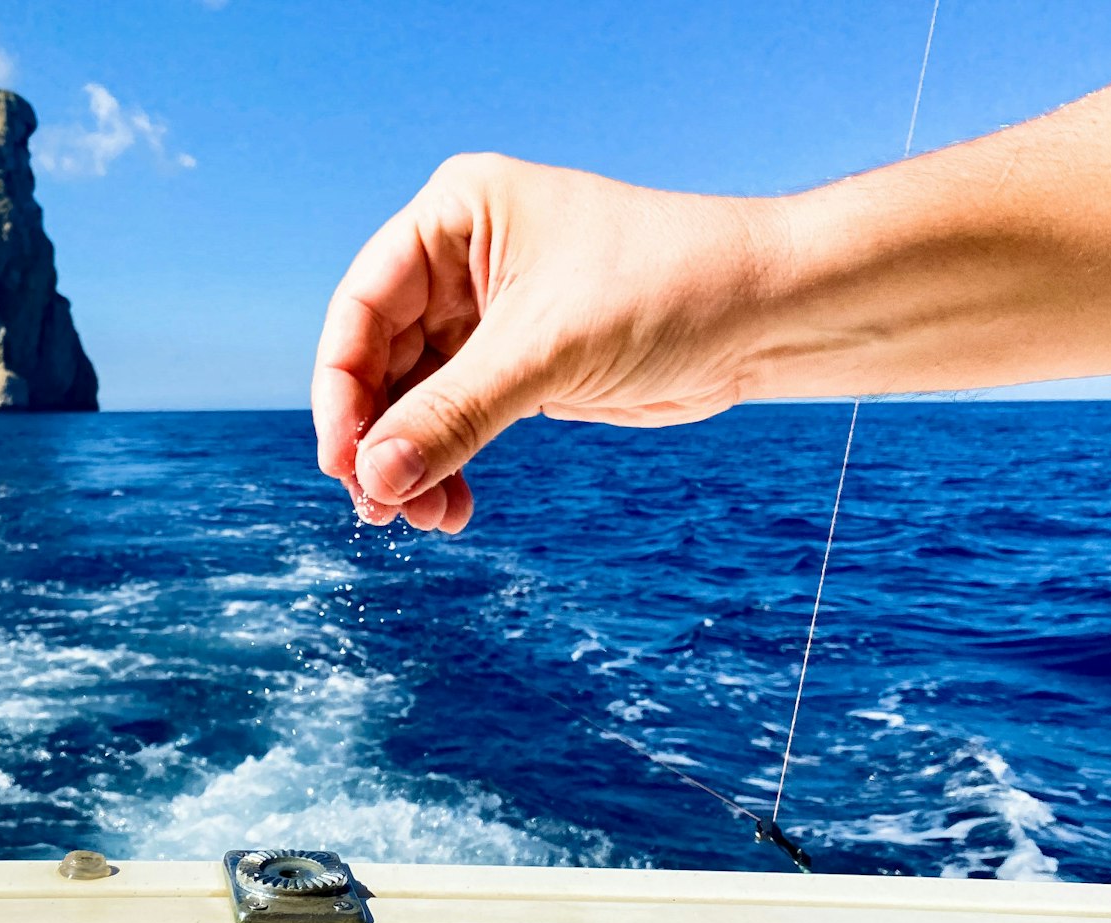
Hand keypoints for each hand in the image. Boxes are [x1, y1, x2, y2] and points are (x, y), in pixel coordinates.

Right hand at [311, 154, 778, 531]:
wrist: (768, 314)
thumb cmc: (671, 289)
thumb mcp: (546, 353)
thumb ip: (453, 416)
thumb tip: (376, 480)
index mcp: (456, 215)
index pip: (363, 306)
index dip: (343, 388)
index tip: (344, 461)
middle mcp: (462, 259)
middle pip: (380, 360)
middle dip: (380, 438)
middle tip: (380, 508)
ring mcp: (489, 314)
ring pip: (416, 399)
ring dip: (413, 463)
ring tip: (421, 519)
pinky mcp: (520, 364)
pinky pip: (457, 420)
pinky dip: (448, 464)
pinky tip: (451, 505)